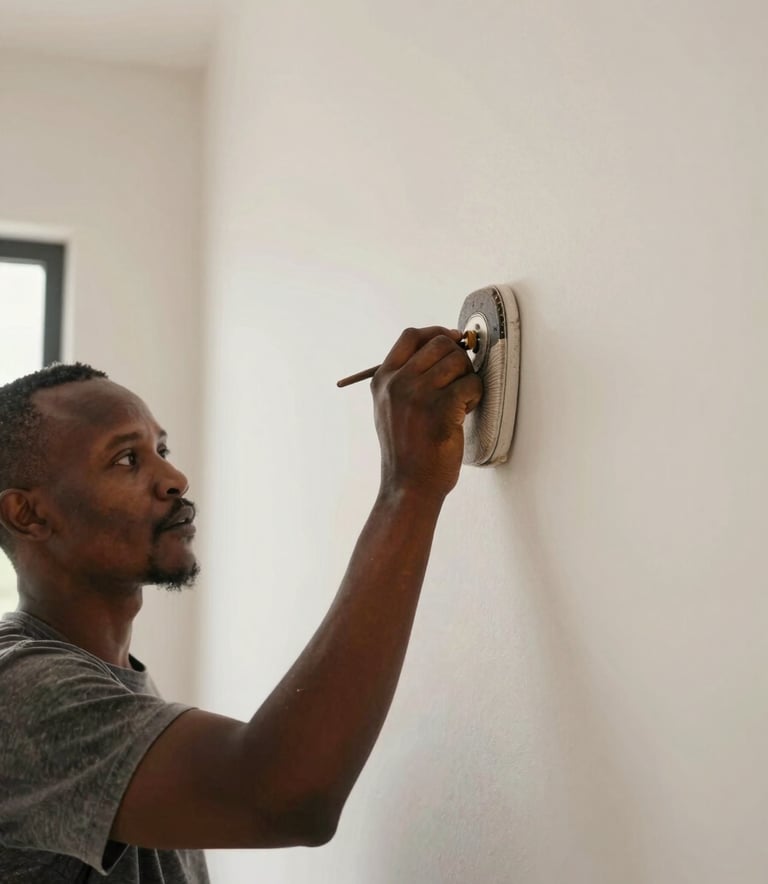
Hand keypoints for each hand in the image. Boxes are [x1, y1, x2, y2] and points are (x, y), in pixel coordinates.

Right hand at [372, 326, 483, 499]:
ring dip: (467, 378)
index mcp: (383, 379)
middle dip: (458, 358)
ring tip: (460, 401)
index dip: (436, 333)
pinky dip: (475, 395)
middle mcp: (398, 382)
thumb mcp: (390, 407)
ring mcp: (418, 394)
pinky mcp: (441, 409)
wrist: (409, 484)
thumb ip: (406, 378)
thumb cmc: (407, 448)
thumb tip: (442, 347)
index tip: (451, 341)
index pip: (412, 336)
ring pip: (459, 361)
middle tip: (459, 380)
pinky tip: (465, 412)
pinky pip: (472, 384)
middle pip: (440, 344)